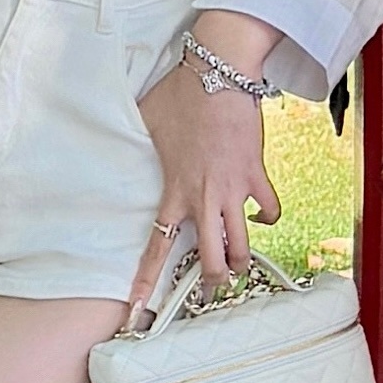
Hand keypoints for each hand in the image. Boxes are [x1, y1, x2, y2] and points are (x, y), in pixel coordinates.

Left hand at [131, 10, 285, 300]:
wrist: (220, 74)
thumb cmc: (180, 95)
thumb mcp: (146, 119)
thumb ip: (132, 138)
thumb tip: (114, 134)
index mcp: (174, 191)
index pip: (157, 246)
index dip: (147, 282)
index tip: (138, 308)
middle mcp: (203, 198)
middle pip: (210, 258)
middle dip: (211, 282)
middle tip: (209, 291)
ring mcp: (233, 190)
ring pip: (242, 244)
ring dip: (240, 262)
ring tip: (238, 269)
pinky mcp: (256, 175)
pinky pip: (268, 209)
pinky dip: (266, 217)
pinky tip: (259, 216)